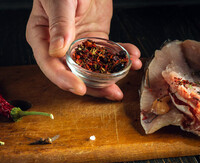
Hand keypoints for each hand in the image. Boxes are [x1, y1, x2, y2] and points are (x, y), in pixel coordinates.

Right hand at [26, 0, 141, 100]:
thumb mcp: (60, 1)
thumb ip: (60, 25)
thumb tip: (57, 52)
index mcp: (42, 38)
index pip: (50, 65)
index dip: (64, 80)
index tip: (80, 89)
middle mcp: (60, 47)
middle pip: (75, 73)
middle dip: (95, 86)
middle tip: (113, 92)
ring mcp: (79, 46)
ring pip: (94, 68)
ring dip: (113, 74)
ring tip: (130, 72)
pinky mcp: (96, 41)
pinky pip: (108, 54)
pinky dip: (121, 57)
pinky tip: (133, 58)